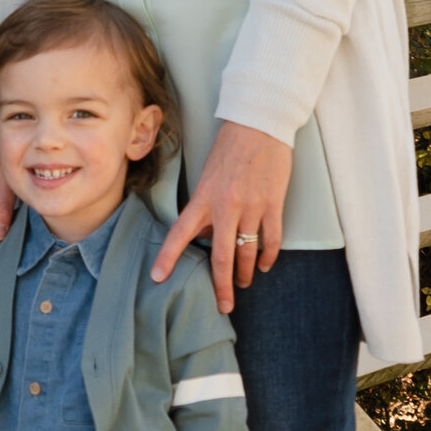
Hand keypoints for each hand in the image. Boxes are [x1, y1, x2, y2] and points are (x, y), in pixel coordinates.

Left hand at [152, 119, 293, 312]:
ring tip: (244, 283)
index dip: (168, 257)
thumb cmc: (231, 148)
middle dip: (222, 287)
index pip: (181, 233)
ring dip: (246, 273)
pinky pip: (271, 240)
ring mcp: (252, 207)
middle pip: (222, 258)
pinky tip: (265, 265)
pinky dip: (268, 257)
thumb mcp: (209, 177)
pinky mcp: (273, 204)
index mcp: (204, 198)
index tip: (158, 278)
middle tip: (223, 306)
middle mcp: (226, 206)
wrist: (259, 125)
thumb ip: (207, 208)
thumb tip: (206, 237)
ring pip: (248, 253)